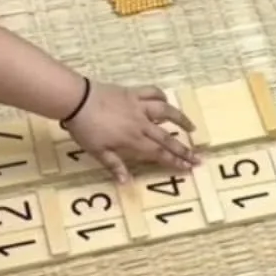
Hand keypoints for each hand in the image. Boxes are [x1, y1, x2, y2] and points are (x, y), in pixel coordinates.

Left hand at [66, 83, 196, 182]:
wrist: (77, 100)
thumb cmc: (85, 129)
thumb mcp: (98, 152)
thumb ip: (114, 165)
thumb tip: (126, 183)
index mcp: (133, 141)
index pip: (158, 154)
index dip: (175, 161)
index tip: (189, 167)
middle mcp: (141, 124)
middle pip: (167, 138)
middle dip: (184, 149)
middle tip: (198, 157)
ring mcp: (138, 106)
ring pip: (166, 112)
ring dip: (181, 119)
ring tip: (192, 127)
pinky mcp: (133, 93)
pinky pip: (151, 92)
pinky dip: (161, 96)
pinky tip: (166, 100)